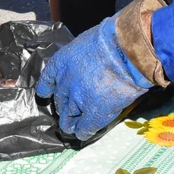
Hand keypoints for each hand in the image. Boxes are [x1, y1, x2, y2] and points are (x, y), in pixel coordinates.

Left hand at [36, 17, 151, 139]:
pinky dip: (84, 132)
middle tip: (71, 108)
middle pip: (59, 100)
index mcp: (62, 62)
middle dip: (64, 105)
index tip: (46, 93)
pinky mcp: (93, 114)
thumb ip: (81, 57)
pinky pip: (84, 128)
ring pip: (67, 119)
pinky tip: (85, 133)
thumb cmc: (112, 40)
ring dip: (71, 122)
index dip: (46, 88)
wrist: (127, 51)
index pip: (47, 79)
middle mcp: (65, 82)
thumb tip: (87, 63)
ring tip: (74, 125)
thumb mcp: (86, 43)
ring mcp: (77, 99)